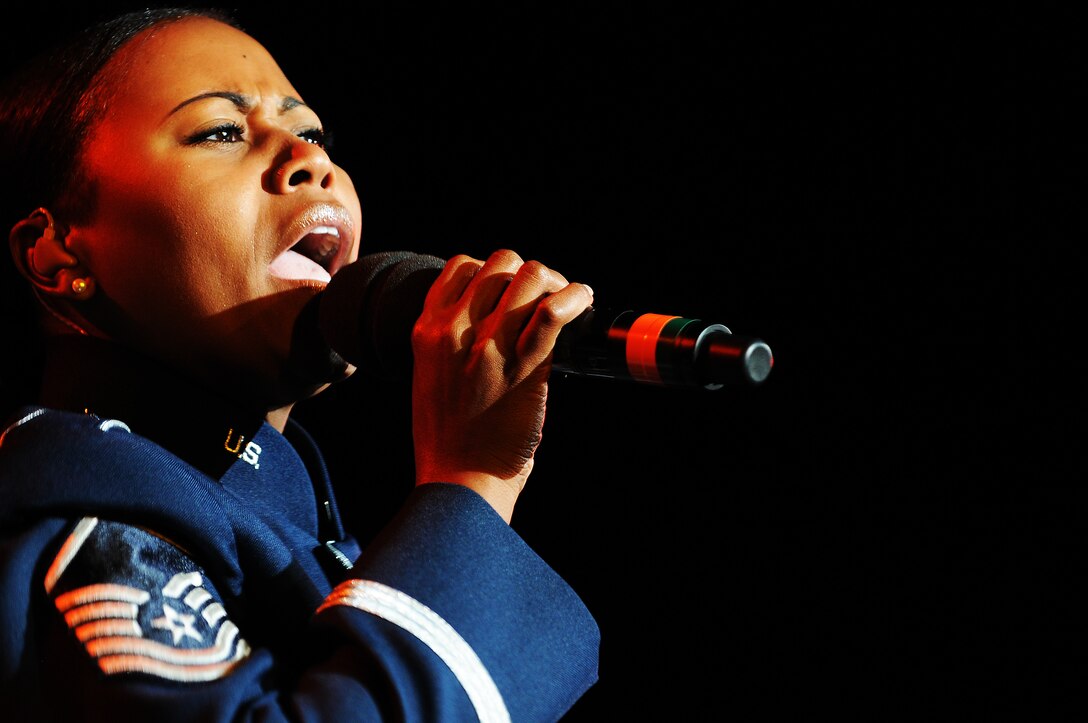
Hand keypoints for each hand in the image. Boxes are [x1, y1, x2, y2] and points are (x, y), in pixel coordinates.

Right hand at [410, 249, 593, 520]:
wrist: (459, 482)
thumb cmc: (450, 439)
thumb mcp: (431, 377)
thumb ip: (452, 343)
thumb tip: (493, 319)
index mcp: (427, 329)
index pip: (464, 265)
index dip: (496, 273)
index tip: (513, 295)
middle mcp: (454, 329)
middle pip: (502, 263)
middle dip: (531, 276)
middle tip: (547, 300)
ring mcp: (489, 347)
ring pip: (531, 277)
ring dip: (557, 284)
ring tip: (568, 305)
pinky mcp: (523, 368)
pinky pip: (553, 313)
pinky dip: (576, 298)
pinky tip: (584, 302)